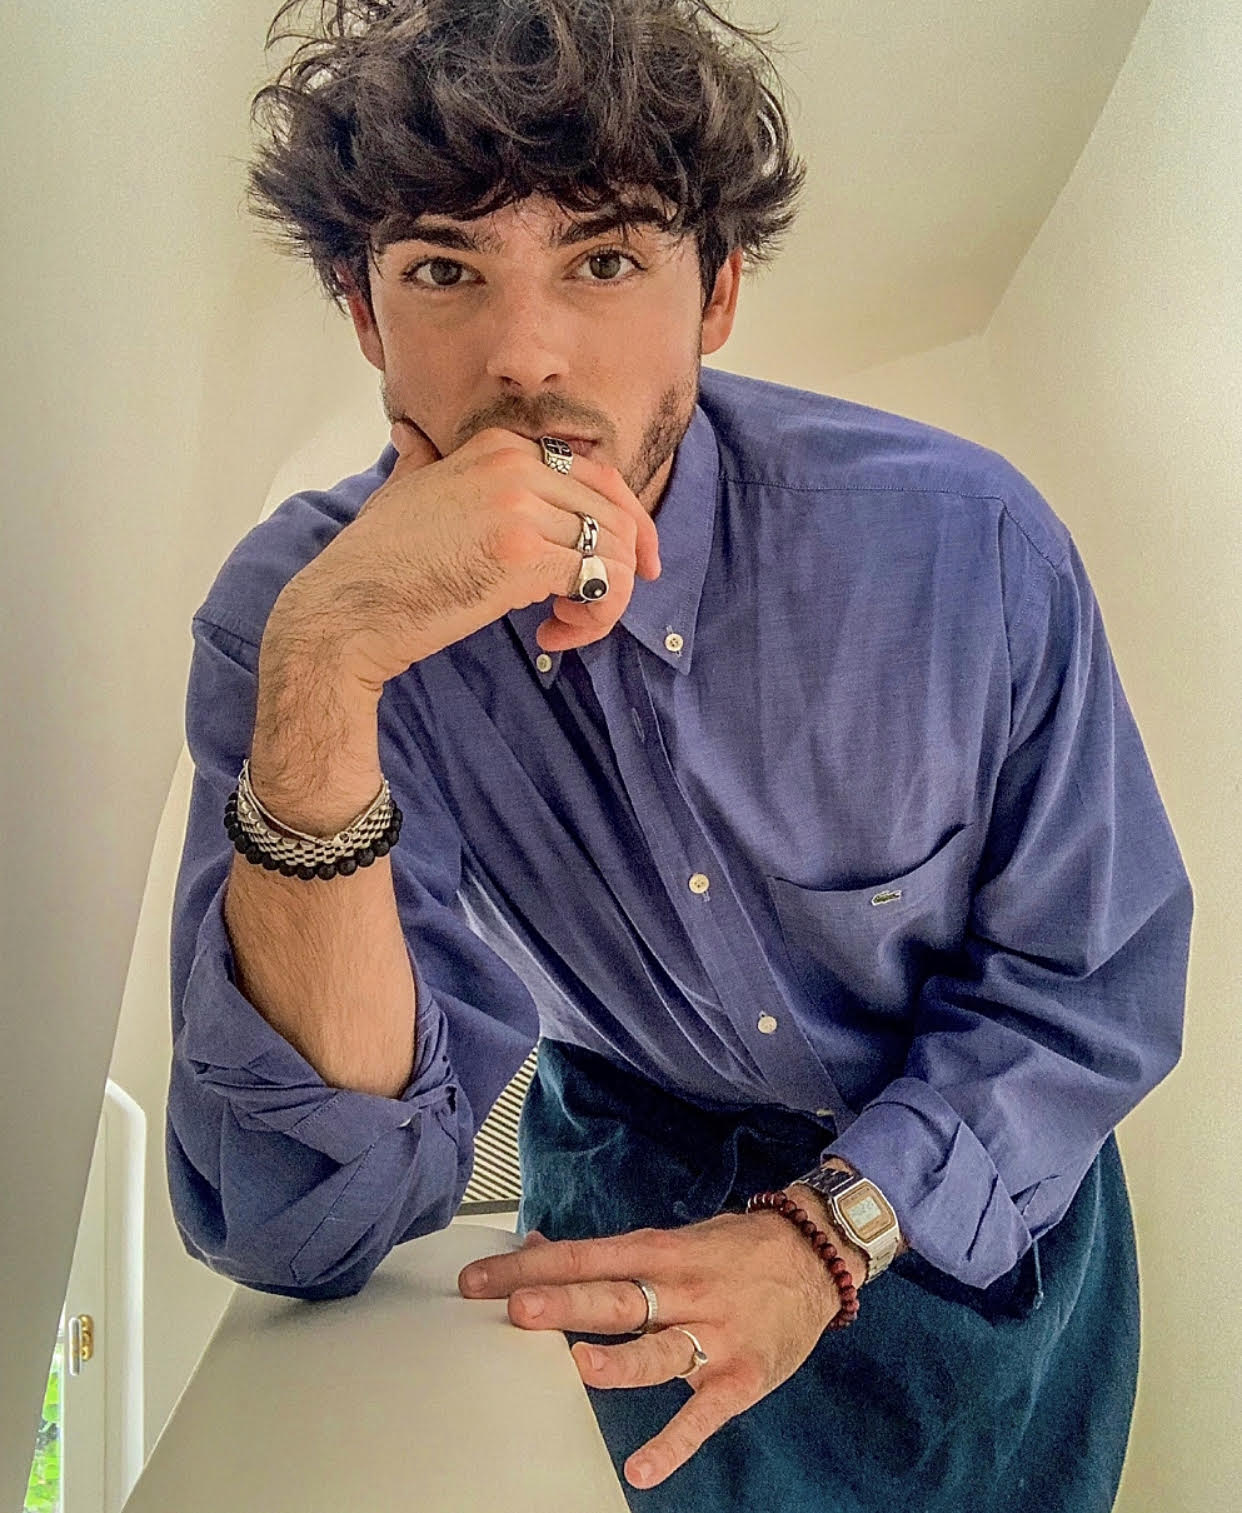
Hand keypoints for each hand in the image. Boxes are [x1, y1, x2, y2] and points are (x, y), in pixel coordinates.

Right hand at [268, 420, 661, 693]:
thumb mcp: (401, 492)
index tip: (633, 563)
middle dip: (622, 568)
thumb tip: (410, 438)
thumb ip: (421, 461)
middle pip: (616, 513)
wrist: (344, 611)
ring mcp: (521, 507)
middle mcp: (516, 466)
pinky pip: (601, 583)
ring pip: (614, 551)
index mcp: (497, 447)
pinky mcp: (524, 555)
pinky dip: (594, 618)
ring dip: (605, 601)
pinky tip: (551, 636)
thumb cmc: (374, 566)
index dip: (628, 521)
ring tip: (563, 627)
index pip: (599, 475)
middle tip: (595, 609)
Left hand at [456, 1211, 854, 1490]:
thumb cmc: (728, 1250)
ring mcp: (712, 1335)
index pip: (584, 1257)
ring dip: (620, 1361)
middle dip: (567, 1303)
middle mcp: (682, 1290)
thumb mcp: (670, 1240)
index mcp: (658, 1252)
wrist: (813, 1258)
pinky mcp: (740, 1378)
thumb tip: (537, 1248)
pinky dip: (674, 1444)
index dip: (531, 1267)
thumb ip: (607, 1254)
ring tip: (581, 1367)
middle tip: (517, 1309)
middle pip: (617, 1297)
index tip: (478, 1282)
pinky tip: (642, 1471)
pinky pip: (703, 1416)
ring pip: (659, 1351)